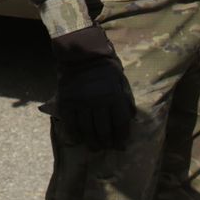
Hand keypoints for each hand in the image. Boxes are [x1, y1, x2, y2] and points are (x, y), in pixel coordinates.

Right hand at [50, 26, 134, 148]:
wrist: (81, 52)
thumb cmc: (105, 67)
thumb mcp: (121, 80)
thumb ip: (126, 99)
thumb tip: (131, 118)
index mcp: (115, 96)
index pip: (121, 124)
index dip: (122, 138)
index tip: (121, 145)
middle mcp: (99, 102)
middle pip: (104, 131)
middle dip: (107, 143)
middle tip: (106, 147)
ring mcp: (82, 102)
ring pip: (87, 130)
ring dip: (92, 142)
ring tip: (94, 147)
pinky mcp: (67, 102)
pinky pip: (71, 124)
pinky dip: (75, 134)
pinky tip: (79, 139)